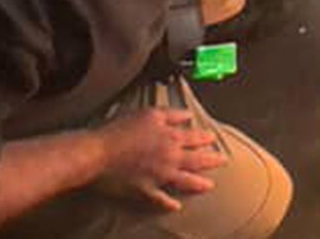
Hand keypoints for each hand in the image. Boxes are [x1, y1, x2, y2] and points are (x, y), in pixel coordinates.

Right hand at [96, 109, 225, 210]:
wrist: (96, 153)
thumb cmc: (118, 130)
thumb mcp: (148, 113)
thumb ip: (171, 114)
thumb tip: (188, 115)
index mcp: (171, 137)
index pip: (195, 137)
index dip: (206, 138)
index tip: (214, 138)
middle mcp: (170, 157)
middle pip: (197, 160)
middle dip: (212, 160)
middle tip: (223, 161)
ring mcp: (159, 176)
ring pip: (186, 181)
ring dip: (199, 183)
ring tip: (209, 186)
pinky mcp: (145, 190)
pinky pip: (161, 199)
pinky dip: (169, 204)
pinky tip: (176, 206)